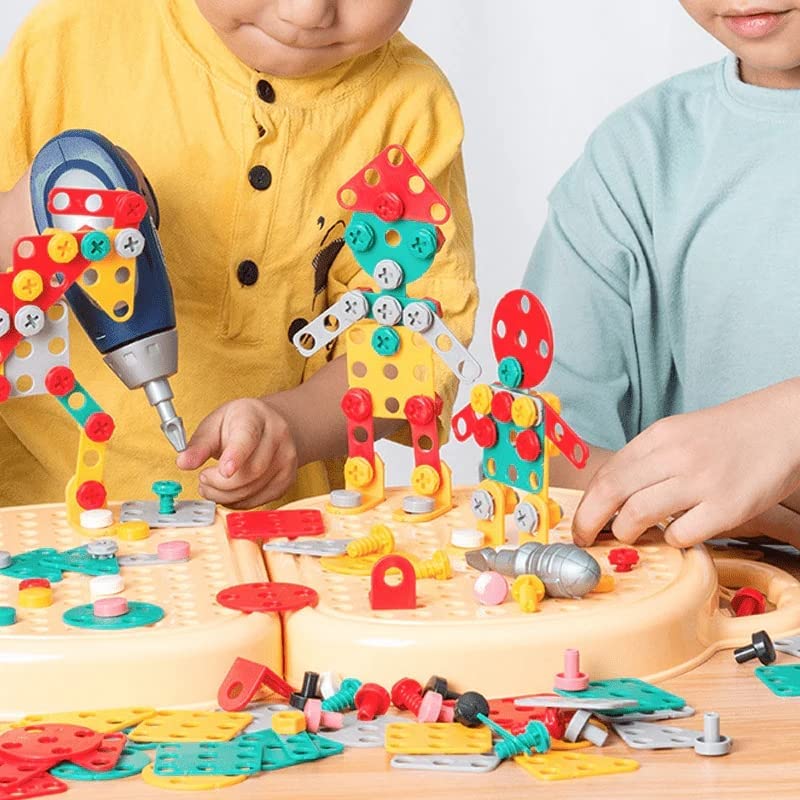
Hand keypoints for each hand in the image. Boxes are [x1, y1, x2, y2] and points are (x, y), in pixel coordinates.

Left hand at [176, 398, 296, 508]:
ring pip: (254, 489)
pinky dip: (239, 501)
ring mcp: (287, 459)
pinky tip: (229, 491)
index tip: (224, 470)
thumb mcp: (214, 424)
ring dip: (226, 496)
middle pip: (251, 471)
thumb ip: (198, 445)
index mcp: (255, 416)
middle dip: (220, 484)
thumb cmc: (239, 423)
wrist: (268, 424)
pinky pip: (260, 500)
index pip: (247, 438)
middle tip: (203, 479)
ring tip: (213, 485)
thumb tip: (183, 463)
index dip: (236, 456)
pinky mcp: (287, 479)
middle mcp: (278, 436)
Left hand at [572, 379, 799, 546]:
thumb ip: (646, 460)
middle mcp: (675, 456)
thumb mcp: (678, 434)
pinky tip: (677, 533)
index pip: (606, 473)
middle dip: (589, 522)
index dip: (585, 504)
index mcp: (658, 436)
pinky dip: (671, 540)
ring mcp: (701, 481)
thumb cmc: (728, 434)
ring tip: (632, 534)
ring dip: (626, 532)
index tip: (579, 522)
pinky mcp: (727, 507)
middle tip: (586, 539)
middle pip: (611, 493)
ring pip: (638, 515)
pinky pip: (681, 534)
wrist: (782, 424)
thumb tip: (610, 494)